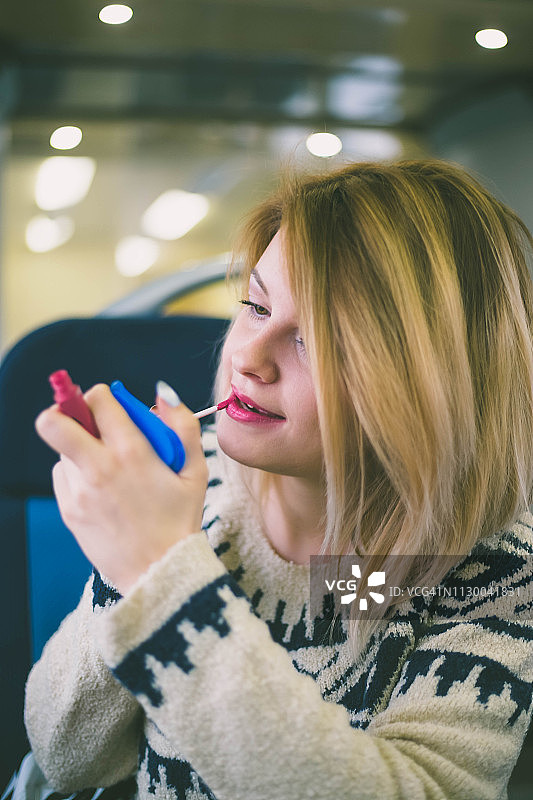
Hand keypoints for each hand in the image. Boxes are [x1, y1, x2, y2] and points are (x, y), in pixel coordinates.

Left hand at [35, 384, 208, 594]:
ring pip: (61, 449)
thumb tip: (163, 392)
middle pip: (52, 422)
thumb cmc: (180, 521)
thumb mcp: (196, 472)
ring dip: (79, 448)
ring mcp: (79, 491)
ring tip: (107, 468)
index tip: (111, 407)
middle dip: (64, 412)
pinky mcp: (69, 510)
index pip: (97, 400)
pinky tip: (102, 490)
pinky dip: (77, 474)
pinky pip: (63, 476)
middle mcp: (99, 468)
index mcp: (132, 453)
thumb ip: (182, 425)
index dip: (103, 396)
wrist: (160, 573)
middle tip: (84, 421)